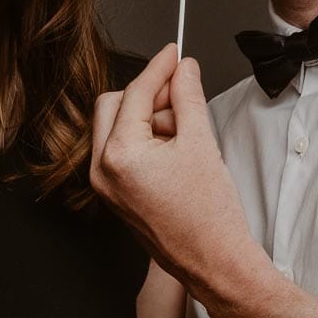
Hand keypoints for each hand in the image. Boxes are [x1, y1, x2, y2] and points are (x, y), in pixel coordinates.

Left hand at [91, 45, 262, 300]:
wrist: (214, 263)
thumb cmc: (210, 216)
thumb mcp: (201, 143)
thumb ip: (188, 97)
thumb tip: (183, 69)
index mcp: (119, 156)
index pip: (133, 93)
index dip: (158, 68)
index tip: (174, 54)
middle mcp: (102, 171)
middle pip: (114, 105)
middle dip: (147, 95)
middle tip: (182, 94)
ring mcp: (105, 185)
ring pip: (116, 126)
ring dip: (148, 118)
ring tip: (186, 135)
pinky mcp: (115, 194)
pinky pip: (121, 151)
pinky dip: (145, 140)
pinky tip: (176, 150)